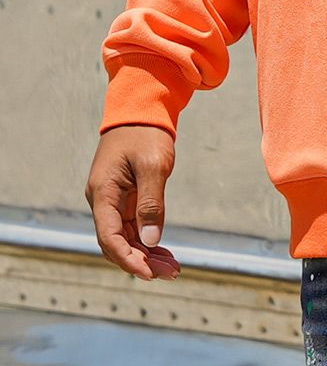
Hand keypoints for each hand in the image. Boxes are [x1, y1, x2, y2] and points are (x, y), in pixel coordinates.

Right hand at [84, 126, 181, 279]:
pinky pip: (131, 225)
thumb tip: (150, 240)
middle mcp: (102, 199)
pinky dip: (146, 238)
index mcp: (103, 193)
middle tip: (170, 273)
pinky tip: (163, 250)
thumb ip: (151, 203)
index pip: (110, 238)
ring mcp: (112, 198)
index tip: (149, 274)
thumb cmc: (146, 132)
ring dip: (146, 253)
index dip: (129, 259)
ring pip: (125, 236)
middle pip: (116, 242)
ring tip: (171, 267)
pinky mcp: (123, 195)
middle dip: (141, 261)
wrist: (142, 106)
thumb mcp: (152, 165)